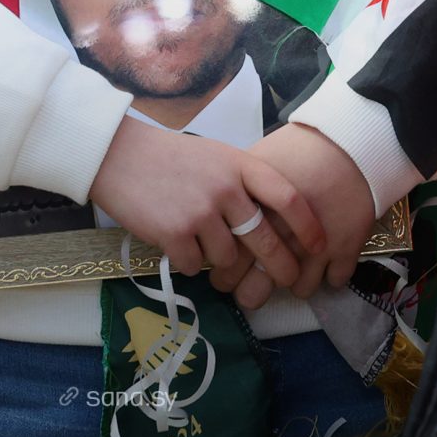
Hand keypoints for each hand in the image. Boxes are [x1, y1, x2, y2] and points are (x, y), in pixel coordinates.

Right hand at [89, 117, 323, 301]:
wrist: (116, 156)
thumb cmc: (169, 157)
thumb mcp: (215, 156)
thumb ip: (242, 182)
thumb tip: (269, 222)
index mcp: (239, 165)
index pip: (288, 197)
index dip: (309, 226)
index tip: (320, 247)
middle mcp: (225, 188)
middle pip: (266, 239)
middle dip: (281, 266)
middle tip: (288, 281)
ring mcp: (200, 212)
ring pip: (228, 259)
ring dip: (221, 262)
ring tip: (204, 247)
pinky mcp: (174, 234)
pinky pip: (196, 266)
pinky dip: (189, 263)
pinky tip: (177, 246)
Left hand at [234, 123, 375, 306]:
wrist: (349, 143)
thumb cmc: (299, 150)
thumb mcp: (257, 165)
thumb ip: (237, 194)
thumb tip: (216, 214)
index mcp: (255, 216)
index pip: (228, 262)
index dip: (223, 275)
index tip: (223, 275)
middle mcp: (282, 237)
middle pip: (255, 289)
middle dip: (249, 293)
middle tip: (249, 286)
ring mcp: (316, 248)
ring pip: (297, 290)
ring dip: (293, 283)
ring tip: (289, 273)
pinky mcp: (346, 249)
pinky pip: (334, 282)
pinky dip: (328, 275)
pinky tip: (322, 263)